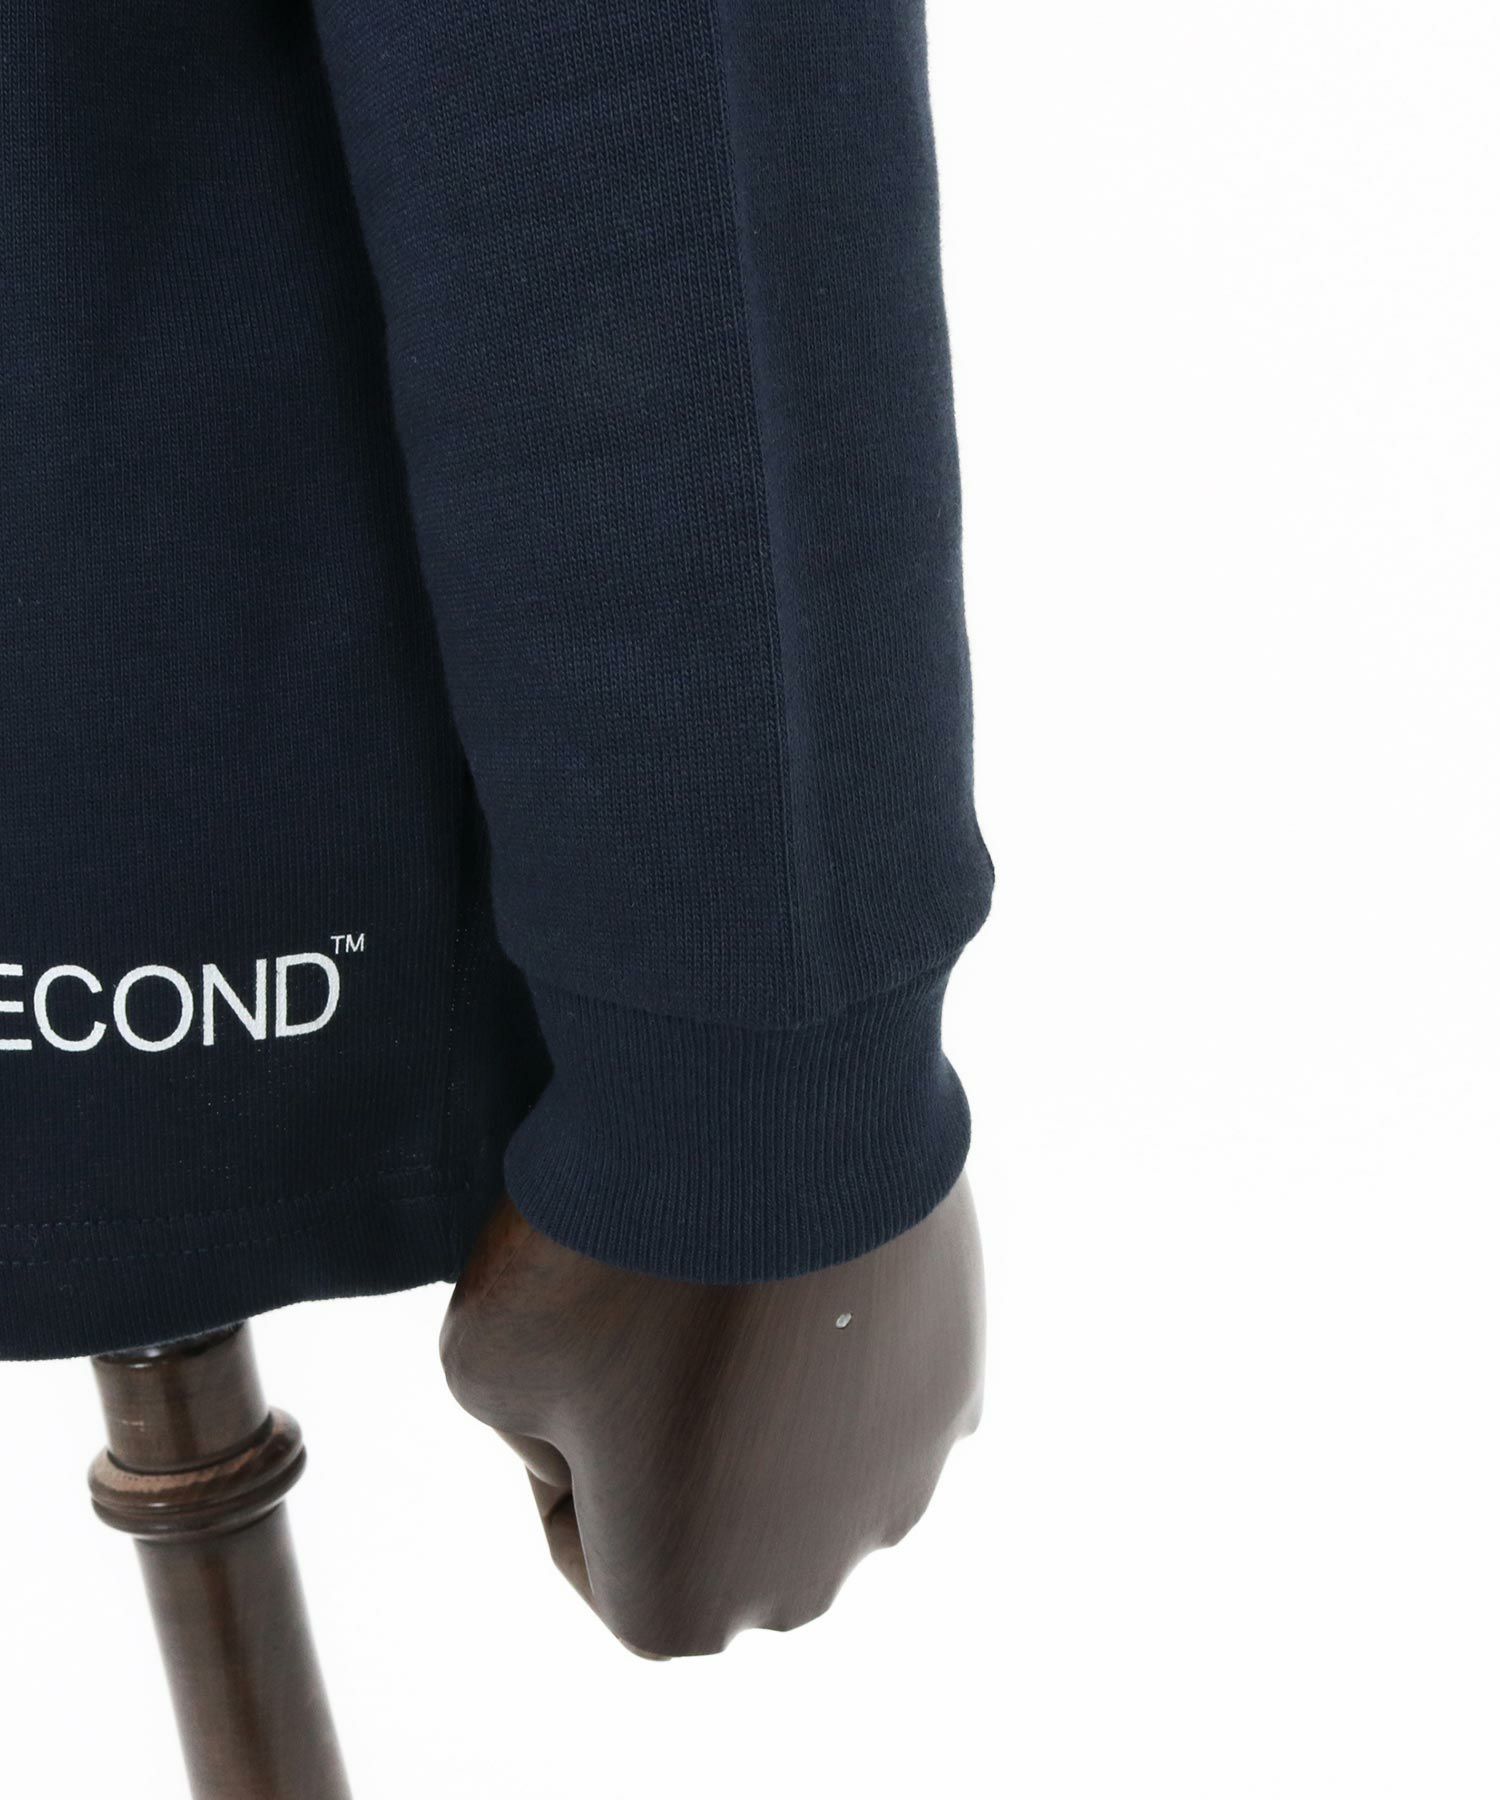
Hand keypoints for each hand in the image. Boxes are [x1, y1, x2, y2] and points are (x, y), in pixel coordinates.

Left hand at [439, 1176, 983, 1657]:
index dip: (558, 1439)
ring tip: (725, 1272)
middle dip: (670, 1437)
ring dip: (761, 1390)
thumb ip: (536, 1434)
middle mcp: (812, 1574)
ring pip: (800, 1452)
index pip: (589, 1541)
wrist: (755, 1105)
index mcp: (685, 1605)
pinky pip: (873, 1387)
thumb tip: (614, 1424)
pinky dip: (835, 1337)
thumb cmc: (604, 1245)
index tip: (577, 1346)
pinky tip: (799, 1254)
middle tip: (646, 1309)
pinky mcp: (957, 1380)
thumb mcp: (487, 1358)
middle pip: (707, 1515)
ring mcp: (903, 1476)